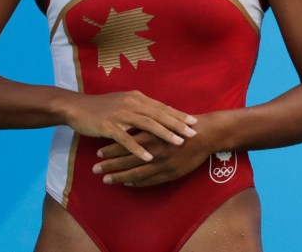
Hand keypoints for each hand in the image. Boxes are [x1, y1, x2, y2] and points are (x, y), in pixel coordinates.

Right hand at [62, 90, 197, 161]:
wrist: (76, 107)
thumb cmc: (101, 107)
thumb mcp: (124, 102)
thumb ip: (140, 107)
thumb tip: (158, 112)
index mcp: (136, 97)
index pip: (162, 106)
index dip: (178, 114)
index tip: (194, 121)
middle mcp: (131, 103)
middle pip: (159, 114)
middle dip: (177, 124)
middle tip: (193, 132)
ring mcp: (120, 114)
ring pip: (147, 124)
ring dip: (164, 134)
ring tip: (178, 143)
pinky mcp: (109, 126)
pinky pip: (126, 139)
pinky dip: (139, 148)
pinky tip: (149, 156)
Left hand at [92, 111, 227, 186]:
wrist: (206, 135)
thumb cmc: (184, 124)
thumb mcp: (163, 118)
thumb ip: (147, 124)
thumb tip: (128, 126)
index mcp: (152, 135)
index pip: (126, 144)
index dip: (111, 150)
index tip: (99, 154)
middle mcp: (155, 151)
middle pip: (127, 160)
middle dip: (110, 165)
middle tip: (95, 169)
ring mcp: (162, 164)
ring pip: (136, 173)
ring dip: (119, 177)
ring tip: (106, 179)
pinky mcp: (170, 173)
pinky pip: (149, 181)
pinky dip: (137, 183)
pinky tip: (127, 183)